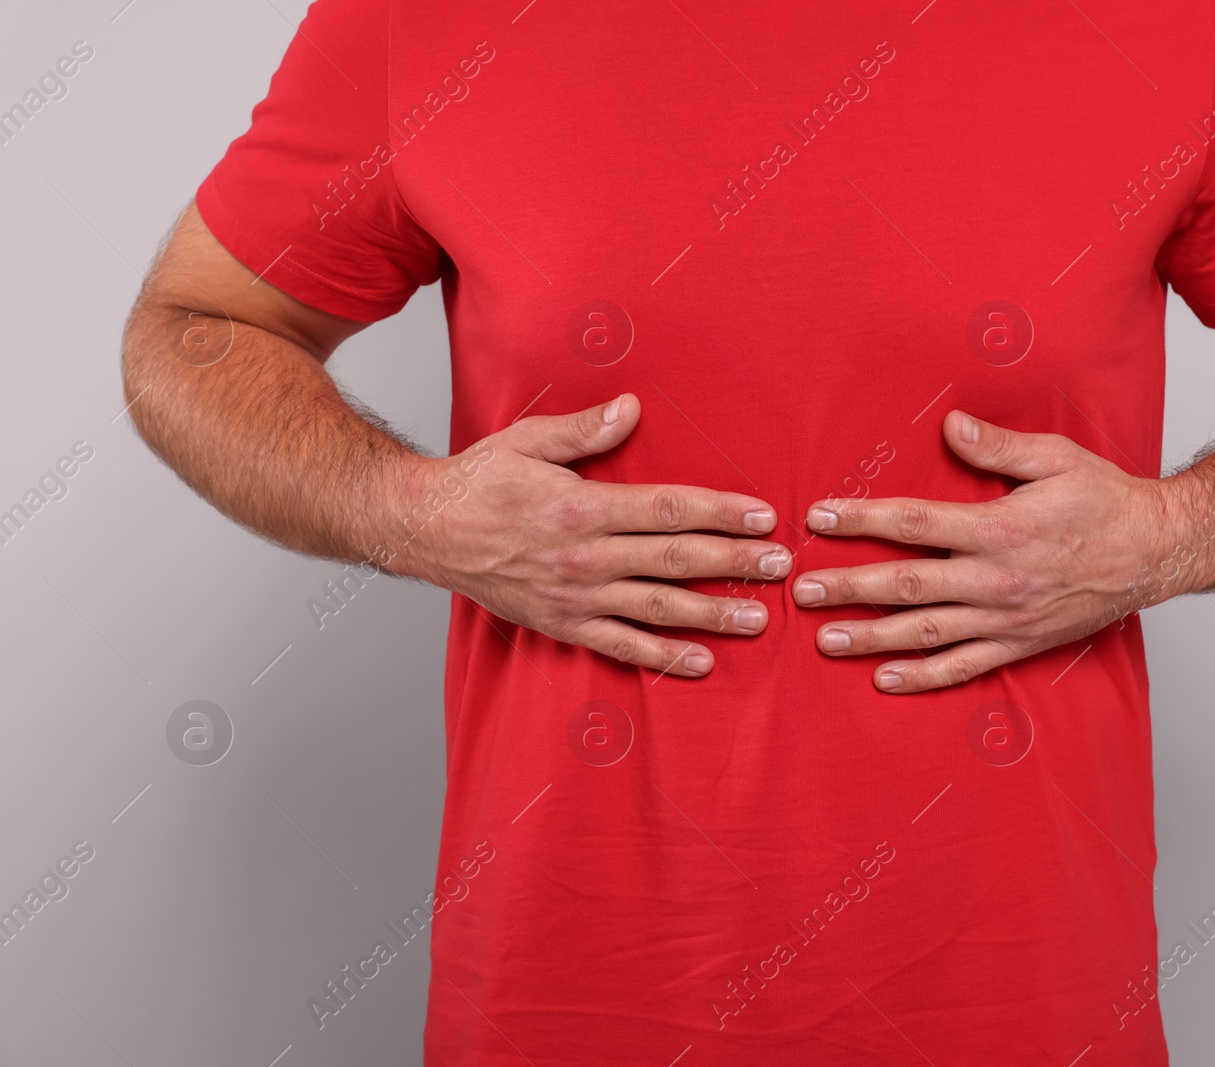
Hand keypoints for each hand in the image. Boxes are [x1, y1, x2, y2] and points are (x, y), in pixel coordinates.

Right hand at [394, 394, 791, 676]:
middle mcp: (585, 557)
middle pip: (676, 560)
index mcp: (582, 508)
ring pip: (659, 608)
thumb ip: (584, 431)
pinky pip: (622, 647)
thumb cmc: (477, 480)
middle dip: (735, 563)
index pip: (668, 510)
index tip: (763, 517)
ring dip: (713, 614)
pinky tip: (702, 662)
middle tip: (781, 567)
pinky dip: (664, 659)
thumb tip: (633, 408)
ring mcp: (576, 597)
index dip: (720, 513)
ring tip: (760, 617)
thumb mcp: (527, 442)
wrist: (423, 530)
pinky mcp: (563, 625)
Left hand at [792, 410, 1169, 692]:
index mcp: (999, 529)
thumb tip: (950, 426)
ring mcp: (1005, 618)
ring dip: (871, 636)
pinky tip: (883, 679)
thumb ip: (998, 447)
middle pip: (906, 585)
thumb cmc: (1107, 500)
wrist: (1158, 551)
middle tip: (801, 591)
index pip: (914, 523)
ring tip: (826, 640)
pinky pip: (963, 667)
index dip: (861, 519)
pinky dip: (921, 678)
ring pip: (926, 632)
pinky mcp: (1019, 644)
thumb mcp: (1056, 458)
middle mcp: (996, 579)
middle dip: (848, 587)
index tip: (819, 518)